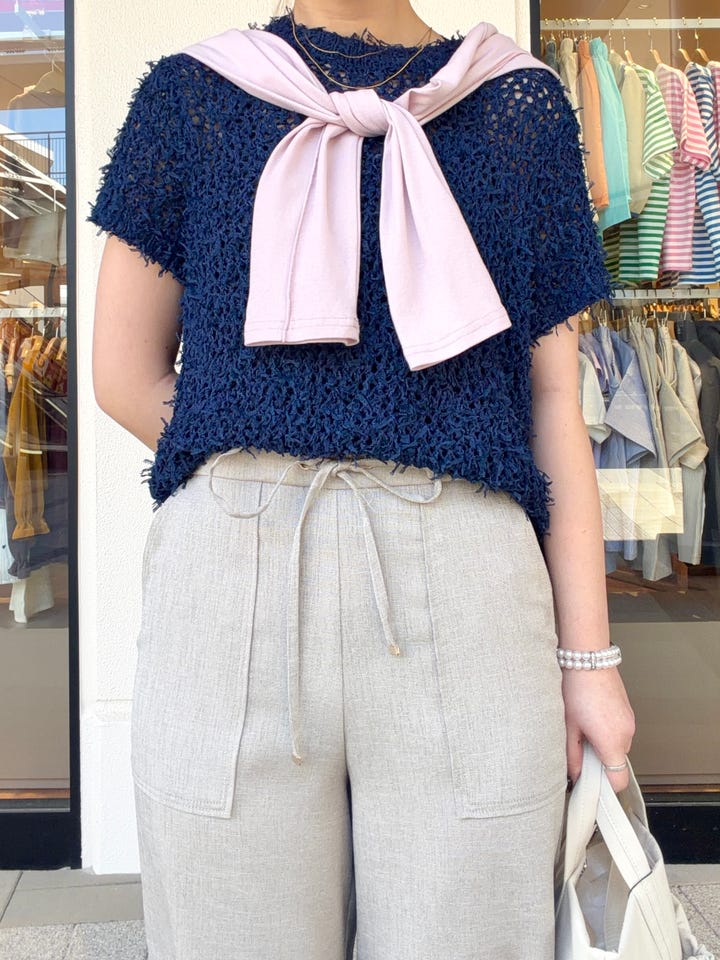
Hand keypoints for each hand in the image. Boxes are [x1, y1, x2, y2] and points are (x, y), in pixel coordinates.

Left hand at [562, 667, 635, 792]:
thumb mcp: (568, 726)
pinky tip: (591, 717)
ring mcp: (630, 721)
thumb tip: (574, 774)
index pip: (618, 780)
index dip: (604, 787)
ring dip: (603, 745)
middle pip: (616, 763)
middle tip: (579, 748)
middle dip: (599, 762)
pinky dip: (608, 731)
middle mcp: (627, 733)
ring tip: (584, 727)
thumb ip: (572, 756)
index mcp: (612, 741)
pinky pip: (620, 731)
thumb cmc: (577, 688)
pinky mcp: (628, 712)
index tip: (590, 784)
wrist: (588, 659)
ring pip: (618, 746)